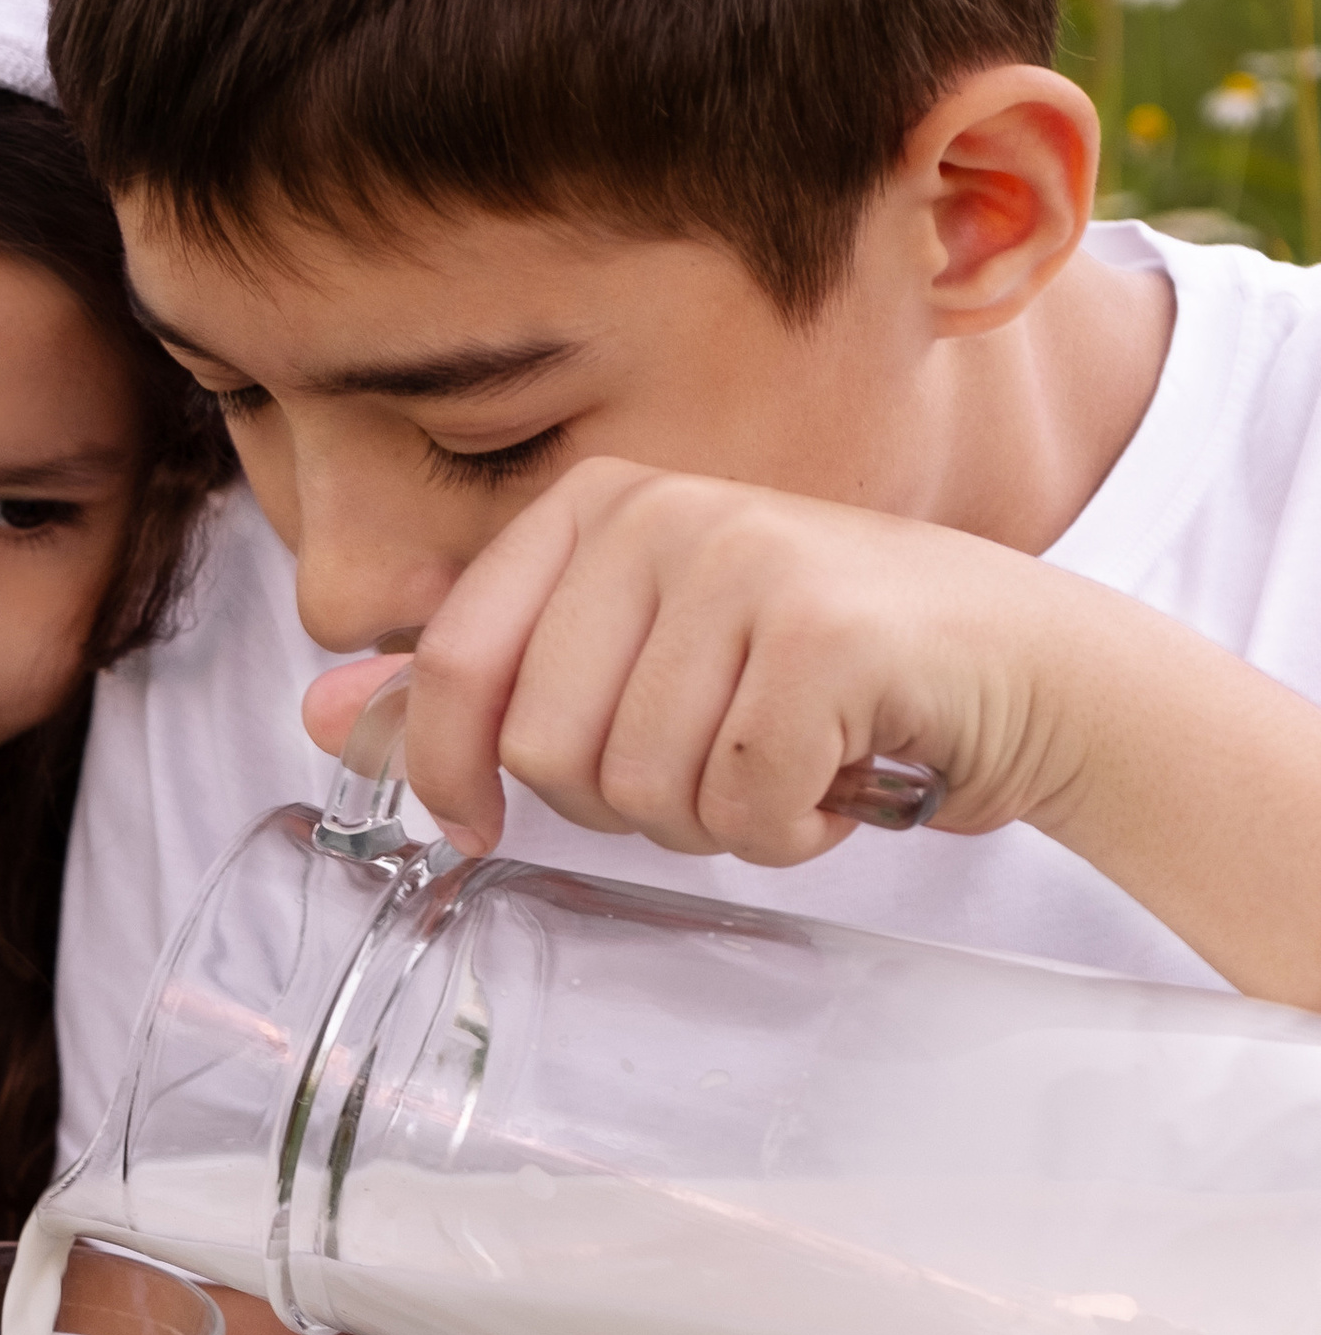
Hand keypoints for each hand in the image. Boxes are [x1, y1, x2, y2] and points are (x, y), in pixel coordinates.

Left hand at [300, 458, 1176, 871]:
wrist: (1016, 670)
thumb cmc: (817, 676)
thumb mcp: (633, 665)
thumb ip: (480, 688)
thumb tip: (318, 715)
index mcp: (595, 505)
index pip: (451, 659)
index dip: (442, 769)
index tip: (476, 826)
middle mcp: (662, 510)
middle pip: (543, 747)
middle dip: (621, 804)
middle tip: (708, 773)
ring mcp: (745, 558)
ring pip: (638, 786)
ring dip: (712, 822)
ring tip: (779, 767)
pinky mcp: (824, 629)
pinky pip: (738, 800)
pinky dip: (786, 829)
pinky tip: (836, 778)